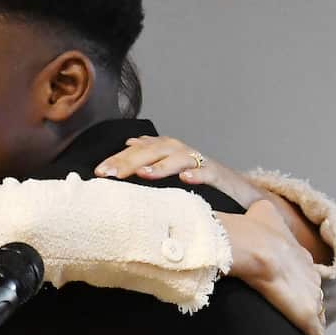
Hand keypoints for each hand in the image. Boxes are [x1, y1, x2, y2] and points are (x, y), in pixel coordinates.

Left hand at [94, 135, 262, 208]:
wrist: (237, 191)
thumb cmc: (196, 181)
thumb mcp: (169, 170)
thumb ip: (150, 158)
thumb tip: (129, 144)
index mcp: (166, 150)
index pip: (137, 151)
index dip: (117, 160)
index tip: (98, 173)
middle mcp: (181, 151)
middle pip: (153, 151)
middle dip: (130, 162)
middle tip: (109, 174)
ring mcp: (200, 161)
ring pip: (178, 157)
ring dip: (161, 165)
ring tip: (143, 174)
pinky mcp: (218, 174)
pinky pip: (207, 171)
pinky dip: (197, 173)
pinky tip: (185, 179)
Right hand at [218, 201, 329, 334]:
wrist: (256, 248)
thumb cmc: (257, 230)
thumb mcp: (263, 211)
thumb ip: (264, 211)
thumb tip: (259, 206)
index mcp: (301, 256)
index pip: (305, 272)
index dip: (300, 279)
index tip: (296, 285)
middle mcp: (311, 277)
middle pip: (315, 294)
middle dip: (312, 302)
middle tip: (307, 312)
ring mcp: (310, 298)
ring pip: (319, 315)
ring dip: (317, 324)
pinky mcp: (306, 316)